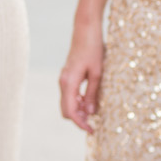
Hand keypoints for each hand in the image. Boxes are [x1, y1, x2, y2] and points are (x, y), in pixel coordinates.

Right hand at [59, 17, 104, 131]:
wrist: (85, 30)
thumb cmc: (94, 49)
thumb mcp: (98, 73)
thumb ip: (92, 93)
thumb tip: (90, 112)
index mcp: (69, 82)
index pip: (70, 111)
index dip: (80, 123)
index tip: (92, 130)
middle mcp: (63, 82)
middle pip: (66, 109)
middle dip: (79, 119)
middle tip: (94, 124)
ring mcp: (64, 79)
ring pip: (67, 103)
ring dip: (79, 111)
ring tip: (94, 114)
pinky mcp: (68, 76)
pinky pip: (70, 95)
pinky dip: (78, 102)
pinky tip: (89, 102)